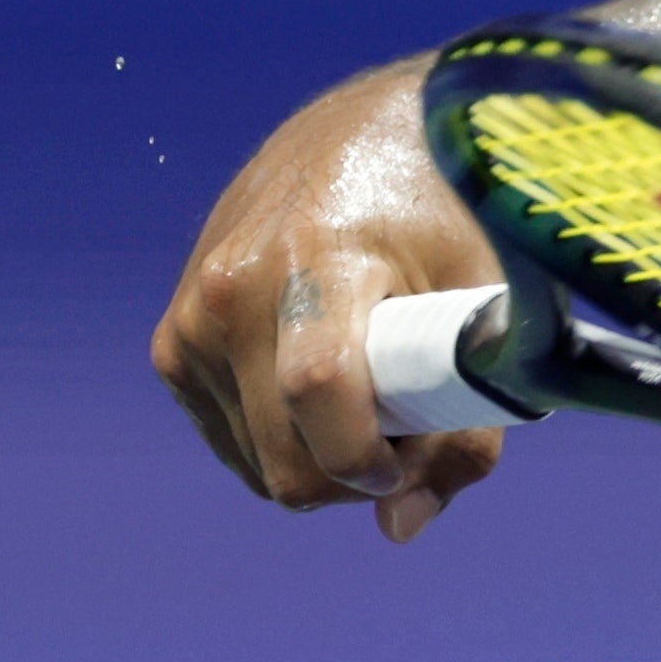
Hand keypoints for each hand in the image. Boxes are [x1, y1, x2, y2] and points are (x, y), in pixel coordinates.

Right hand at [148, 62, 510, 542]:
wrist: (363, 133)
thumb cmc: (445, 217)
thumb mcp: (485, 309)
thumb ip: (463, 429)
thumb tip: (400, 528)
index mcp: (318, 258)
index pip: (319, 390)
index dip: (371, 459)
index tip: (412, 460)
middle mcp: (234, 286)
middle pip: (287, 460)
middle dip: (360, 476)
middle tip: (413, 428)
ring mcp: (193, 316)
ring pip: (261, 464)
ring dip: (325, 459)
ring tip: (374, 392)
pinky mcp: (175, 342)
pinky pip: (235, 442)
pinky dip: (288, 441)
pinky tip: (328, 390)